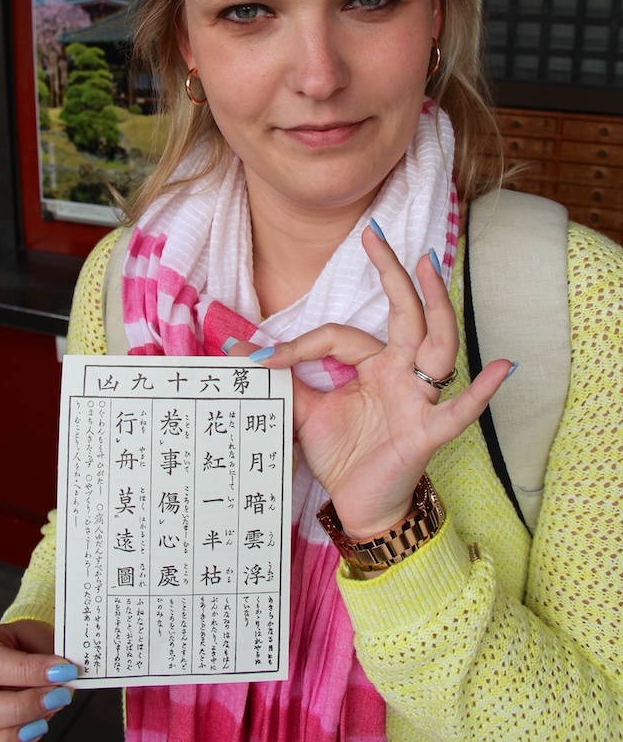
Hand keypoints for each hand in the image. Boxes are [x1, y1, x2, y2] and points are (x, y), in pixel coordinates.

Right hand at [0, 620, 75, 741]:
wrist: (20, 656)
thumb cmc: (23, 645)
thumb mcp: (35, 638)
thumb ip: (46, 657)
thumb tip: (63, 678)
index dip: (28, 672)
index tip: (62, 672)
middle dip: (20, 709)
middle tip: (56, 699)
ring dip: (10, 736)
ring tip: (42, 722)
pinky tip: (30, 733)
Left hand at [234, 224, 512, 537]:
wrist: (361, 506)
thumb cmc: (344, 455)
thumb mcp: (306, 412)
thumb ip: (283, 382)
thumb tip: (240, 354)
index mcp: (373, 365)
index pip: (338, 336)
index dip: (297, 346)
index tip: (258, 360)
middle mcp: (401, 374)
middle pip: (404, 315)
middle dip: (391, 274)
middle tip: (374, 234)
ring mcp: (418, 399)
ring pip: (436, 344)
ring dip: (435, 306)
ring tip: (430, 265)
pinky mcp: (427, 433)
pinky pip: (458, 411)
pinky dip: (481, 392)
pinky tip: (501, 368)